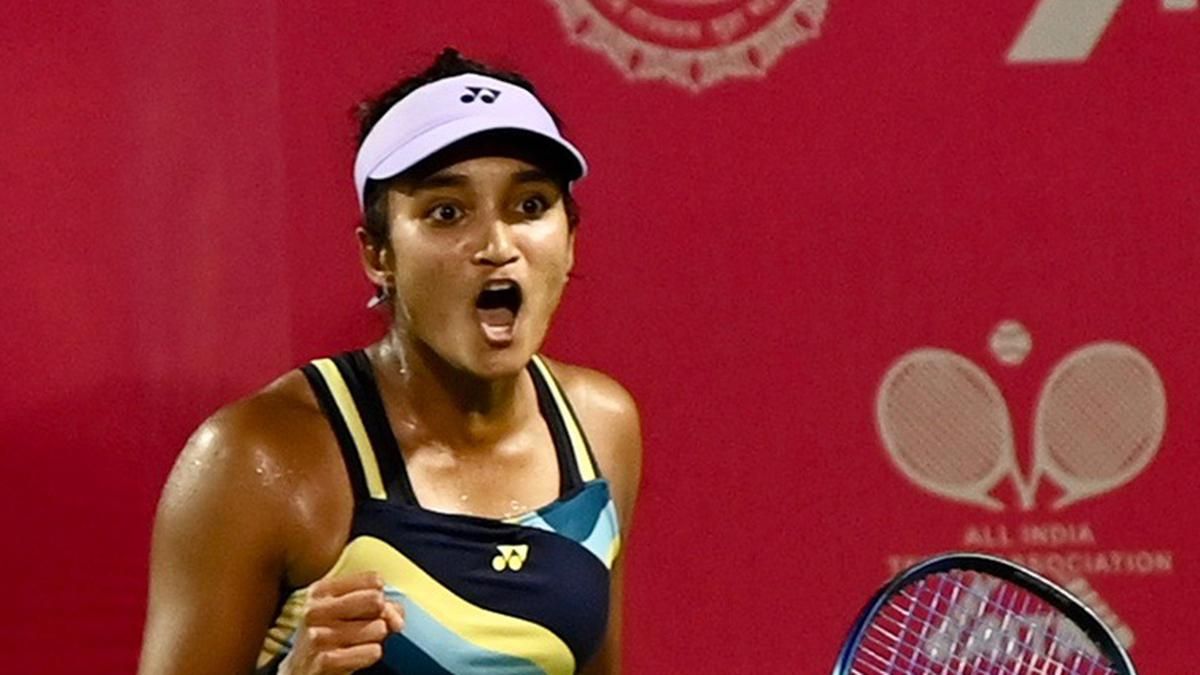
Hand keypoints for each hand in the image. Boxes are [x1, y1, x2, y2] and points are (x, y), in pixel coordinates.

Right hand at [279, 571, 404, 673]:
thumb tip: (397, 618)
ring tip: (357, 643)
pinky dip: (370, 654)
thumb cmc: (326, 636)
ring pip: (378, 628)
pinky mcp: (326, 660)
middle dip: (381, 616)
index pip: (373, 580)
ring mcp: (318, 636)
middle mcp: (315, 610)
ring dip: (375, 639)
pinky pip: (373, 651)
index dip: (381, 595)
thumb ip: (376, 605)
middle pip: (376, 601)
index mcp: (320, 591)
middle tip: (369, 626)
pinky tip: (355, 656)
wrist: (299, 671)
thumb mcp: (342, 611)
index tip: (373, 608)